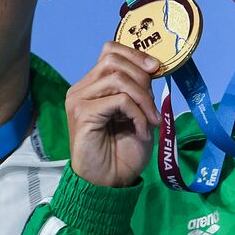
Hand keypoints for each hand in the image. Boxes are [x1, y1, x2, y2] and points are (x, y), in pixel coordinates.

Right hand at [65, 42, 160, 187]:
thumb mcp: (138, 113)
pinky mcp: (83, 114)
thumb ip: (140, 90)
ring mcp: (79, 100)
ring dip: (144, 99)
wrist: (109, 183)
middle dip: (142, 79)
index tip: (156, 69)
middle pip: (114, 61)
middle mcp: (81, 89)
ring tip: (151, 122)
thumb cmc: (123, 152)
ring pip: (119, 79)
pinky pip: (120, 100)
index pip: (110, 51)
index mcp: (93, 86)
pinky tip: (142, 132)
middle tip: (154, 107)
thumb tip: (152, 68)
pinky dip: (138, 114)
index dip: (135, 54)